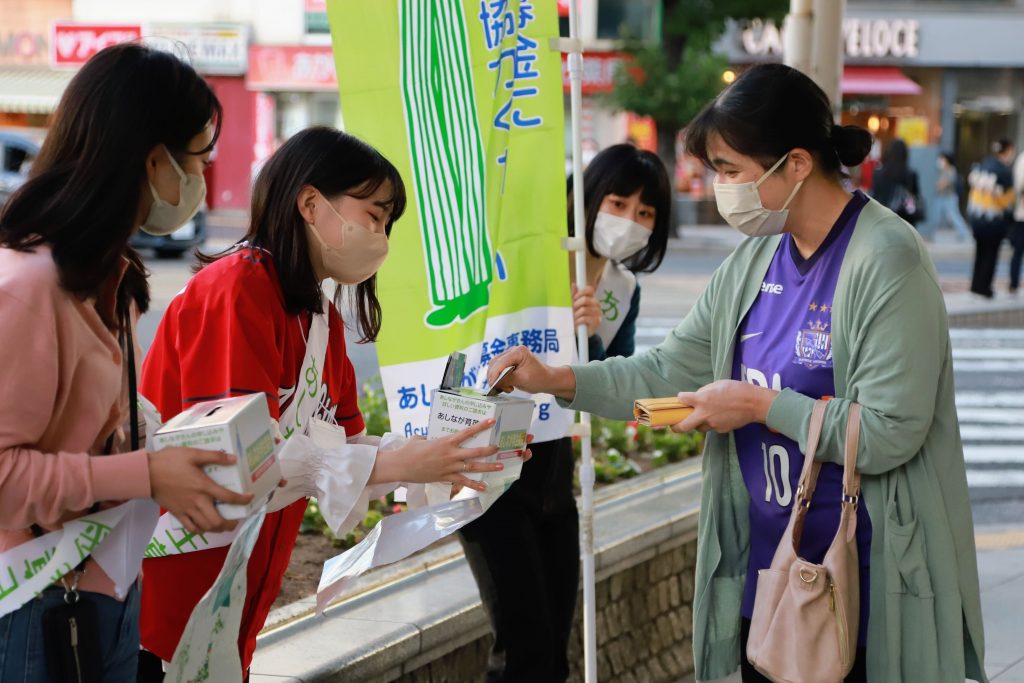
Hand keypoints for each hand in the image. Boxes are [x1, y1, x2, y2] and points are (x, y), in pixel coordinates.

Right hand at [148, 448, 254, 533]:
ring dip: (216, 529)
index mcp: (203, 486)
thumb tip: (234, 458)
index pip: (228, 497)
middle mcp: (197, 501)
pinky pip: (190, 528)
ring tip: (223, 524)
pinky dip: (200, 530)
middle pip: (216, 521)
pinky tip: (204, 526)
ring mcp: (186, 510)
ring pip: (205, 527)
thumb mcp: (193, 453)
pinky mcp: (176, 513)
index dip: (242, 500)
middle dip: (229, 523)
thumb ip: (214, 456)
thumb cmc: (169, 461)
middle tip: (235, 519)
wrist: (145, 473)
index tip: (250, 498)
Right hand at [371, 419, 502, 491]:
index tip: (492, 421)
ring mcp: (449, 467)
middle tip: (499, 447)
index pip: (467, 432)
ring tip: (500, 466)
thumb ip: (429, 437)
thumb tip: (430, 437)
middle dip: (489, 450)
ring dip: (488, 467)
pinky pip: (463, 482)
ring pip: (473, 467)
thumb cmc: (409, 450)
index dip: (481, 426)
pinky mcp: (445, 478)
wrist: (401, 465)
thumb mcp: (420, 438)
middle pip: (475, 452)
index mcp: (446, 441)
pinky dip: (474, 485)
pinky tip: (484, 486)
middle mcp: (450, 454)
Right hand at [487, 346, 575, 399]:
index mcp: (518, 351)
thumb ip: (507, 379)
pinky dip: (499, 379)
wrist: (546, 379)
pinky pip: (497, 370)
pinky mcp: (508, 363)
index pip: (501, 362)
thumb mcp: (523, 379)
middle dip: (495, 377)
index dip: (495, 374)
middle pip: (494, 363)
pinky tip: (507, 386)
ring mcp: (509, 356)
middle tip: (501, 388)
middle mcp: (512, 351)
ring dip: (497, 379)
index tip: (493, 385)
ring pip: (494, 367)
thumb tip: (494, 382)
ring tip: (507, 388)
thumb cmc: (539, 378)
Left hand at [572, 284, 600, 335]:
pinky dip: (578, 321)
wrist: (578, 332)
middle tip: (572, 310)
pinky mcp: (597, 321)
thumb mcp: (572, 305)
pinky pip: (585, 318)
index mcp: (590, 298)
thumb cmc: (575, 317)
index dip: (581, 292)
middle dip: (576, 305)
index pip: (590, 289)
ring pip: (584, 309)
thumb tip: (574, 285)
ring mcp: (598, 313)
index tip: (574, 298)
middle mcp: (596, 304)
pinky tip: (576, 323)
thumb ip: (573, 295)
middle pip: (586, 299)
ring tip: (573, 318)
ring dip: (576, 314)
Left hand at [671, 380, 777, 433]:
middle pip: (683, 426)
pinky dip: (712, 423)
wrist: (754, 403)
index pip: (682, 399)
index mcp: (702, 399)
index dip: (681, 398)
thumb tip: (696, 397)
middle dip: (676, 427)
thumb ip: (704, 392)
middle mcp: (704, 413)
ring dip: (697, 423)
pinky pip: (711, 427)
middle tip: (674, 425)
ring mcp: (712, 424)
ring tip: (704, 415)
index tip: (681, 398)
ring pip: (699, 427)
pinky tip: (720, 415)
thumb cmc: (737, 390)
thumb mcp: (717, 384)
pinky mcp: (720, 430)